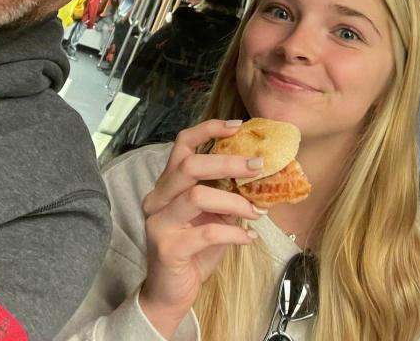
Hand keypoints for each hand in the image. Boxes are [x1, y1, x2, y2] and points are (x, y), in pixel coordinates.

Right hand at [138, 120, 264, 335]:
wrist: (171, 293)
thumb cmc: (195, 249)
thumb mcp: (213, 215)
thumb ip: (227, 194)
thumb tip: (261, 174)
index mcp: (168, 185)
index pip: (182, 144)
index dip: (209, 130)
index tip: (238, 127)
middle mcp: (158, 198)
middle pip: (190, 166)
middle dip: (229, 162)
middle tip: (258, 167)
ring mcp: (159, 223)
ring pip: (198, 196)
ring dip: (234, 202)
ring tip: (257, 212)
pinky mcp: (168, 248)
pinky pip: (206, 232)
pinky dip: (234, 233)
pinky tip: (249, 237)